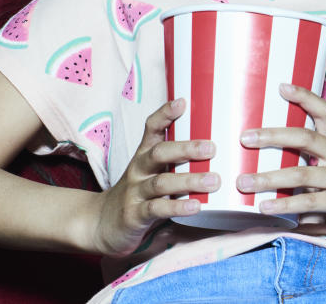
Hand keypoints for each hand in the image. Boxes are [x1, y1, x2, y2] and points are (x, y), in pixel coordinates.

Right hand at [89, 99, 217, 255]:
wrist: (102, 224)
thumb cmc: (141, 192)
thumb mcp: (155, 171)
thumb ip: (179, 160)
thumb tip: (223, 148)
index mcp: (145, 154)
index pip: (152, 128)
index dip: (165, 114)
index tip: (182, 102)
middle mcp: (139, 169)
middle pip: (159, 153)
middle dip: (186, 148)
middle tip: (211, 149)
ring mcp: (136, 192)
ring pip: (161, 182)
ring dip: (189, 180)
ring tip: (213, 181)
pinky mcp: (135, 215)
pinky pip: (156, 209)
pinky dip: (177, 207)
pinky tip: (196, 206)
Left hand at [239, 83, 325, 243]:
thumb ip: (317, 166)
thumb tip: (273, 169)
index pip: (324, 111)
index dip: (304, 96)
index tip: (281, 87)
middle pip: (305, 137)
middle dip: (272, 136)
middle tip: (245, 138)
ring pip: (301, 173)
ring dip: (268, 178)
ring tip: (243, 182)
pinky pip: (311, 201)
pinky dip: (285, 205)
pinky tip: (265, 207)